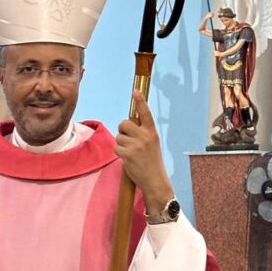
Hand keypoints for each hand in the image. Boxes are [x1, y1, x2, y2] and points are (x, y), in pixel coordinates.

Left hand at [115, 91, 173, 214]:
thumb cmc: (151, 161)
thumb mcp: (152, 144)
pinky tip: (128, 159)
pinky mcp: (128, 154)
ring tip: (131, 153)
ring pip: (119, 137)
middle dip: (122, 130)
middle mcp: (145, 136)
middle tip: (128, 139)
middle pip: (124, 123)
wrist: (154, 179)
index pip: (146, 113)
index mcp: (152, 132)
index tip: (135, 90)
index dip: (140, 101)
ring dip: (121, 144)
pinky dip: (119, 153)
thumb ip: (142, 133)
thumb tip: (127, 124)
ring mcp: (136, 145)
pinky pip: (116, 148)